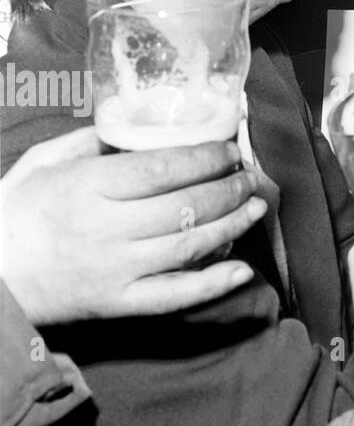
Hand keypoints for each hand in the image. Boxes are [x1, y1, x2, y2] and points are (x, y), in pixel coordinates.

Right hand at [0, 128, 267, 325]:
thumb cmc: (15, 213)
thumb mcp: (43, 163)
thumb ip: (91, 140)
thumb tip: (137, 121)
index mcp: (89, 187)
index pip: (165, 168)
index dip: (206, 158)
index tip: (229, 148)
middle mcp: (108, 228)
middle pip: (186, 205)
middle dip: (229, 187)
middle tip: (250, 176)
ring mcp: (116, 270)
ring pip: (190, 245)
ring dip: (233, 224)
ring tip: (257, 207)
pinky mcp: (118, 304)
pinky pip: (175, 296)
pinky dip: (213, 285)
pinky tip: (243, 270)